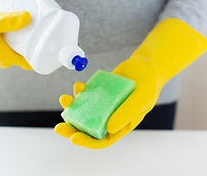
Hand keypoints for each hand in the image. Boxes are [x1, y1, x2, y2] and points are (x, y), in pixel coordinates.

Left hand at [55, 18, 206, 148]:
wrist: (145, 66)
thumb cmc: (148, 85)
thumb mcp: (140, 99)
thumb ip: (126, 114)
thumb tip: (108, 129)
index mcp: (121, 125)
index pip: (103, 139)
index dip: (87, 141)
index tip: (73, 137)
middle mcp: (110, 117)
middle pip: (89, 128)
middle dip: (72, 128)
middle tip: (59, 127)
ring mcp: (104, 105)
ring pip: (84, 111)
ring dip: (72, 107)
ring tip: (64, 99)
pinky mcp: (100, 93)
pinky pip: (86, 96)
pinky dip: (79, 92)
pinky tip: (78, 86)